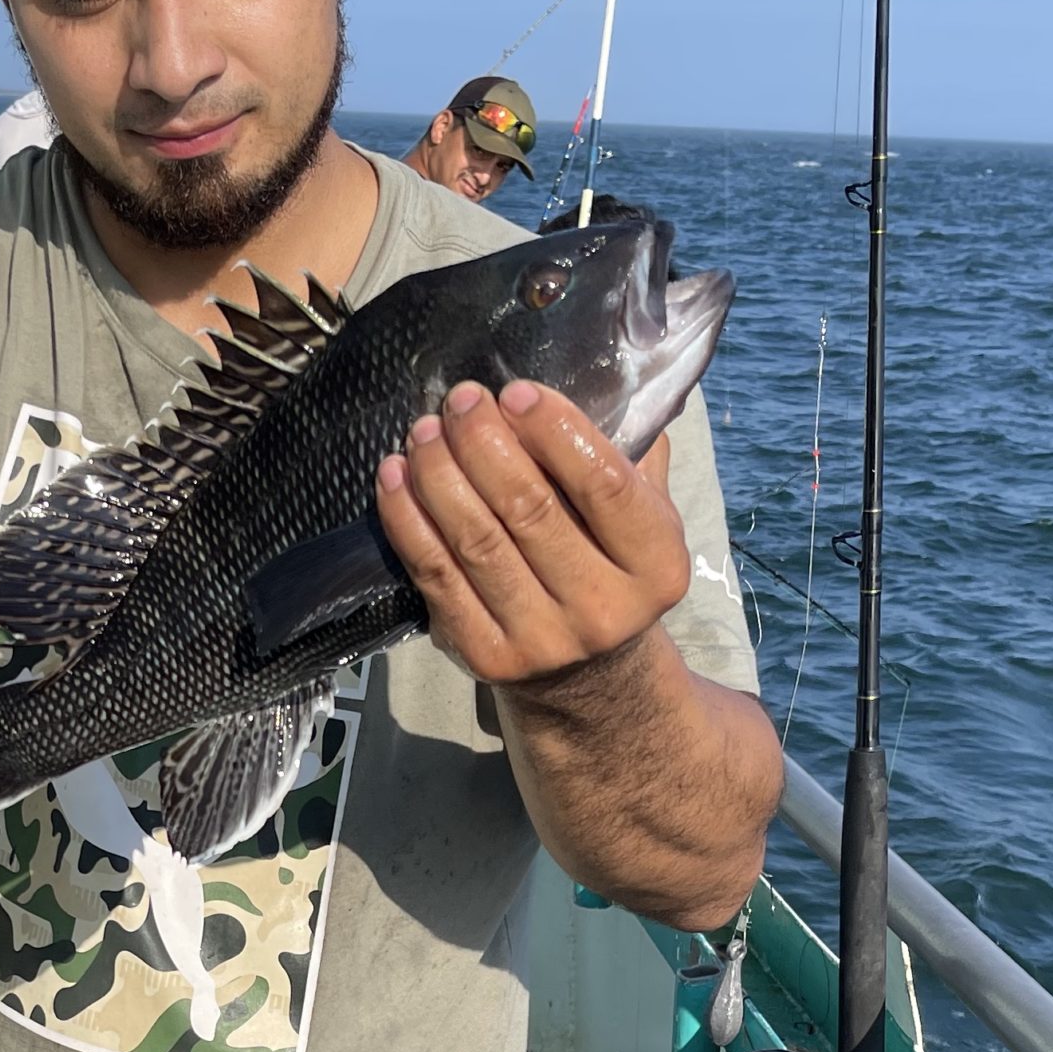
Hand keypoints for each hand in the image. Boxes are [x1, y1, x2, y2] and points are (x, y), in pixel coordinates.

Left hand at [374, 380, 689, 686]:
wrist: (589, 674)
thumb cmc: (611, 568)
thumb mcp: (646, 520)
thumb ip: (630, 457)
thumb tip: (599, 377)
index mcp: (658, 567)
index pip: (604, 486)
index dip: (555, 431)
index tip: (515, 393)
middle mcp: (604, 609)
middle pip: (530, 509)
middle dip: (485, 442)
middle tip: (459, 401)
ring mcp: (543, 639)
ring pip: (476, 540)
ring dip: (440, 475)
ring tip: (424, 432)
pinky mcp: (488, 656)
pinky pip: (436, 575)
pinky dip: (408, 520)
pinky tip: (394, 477)